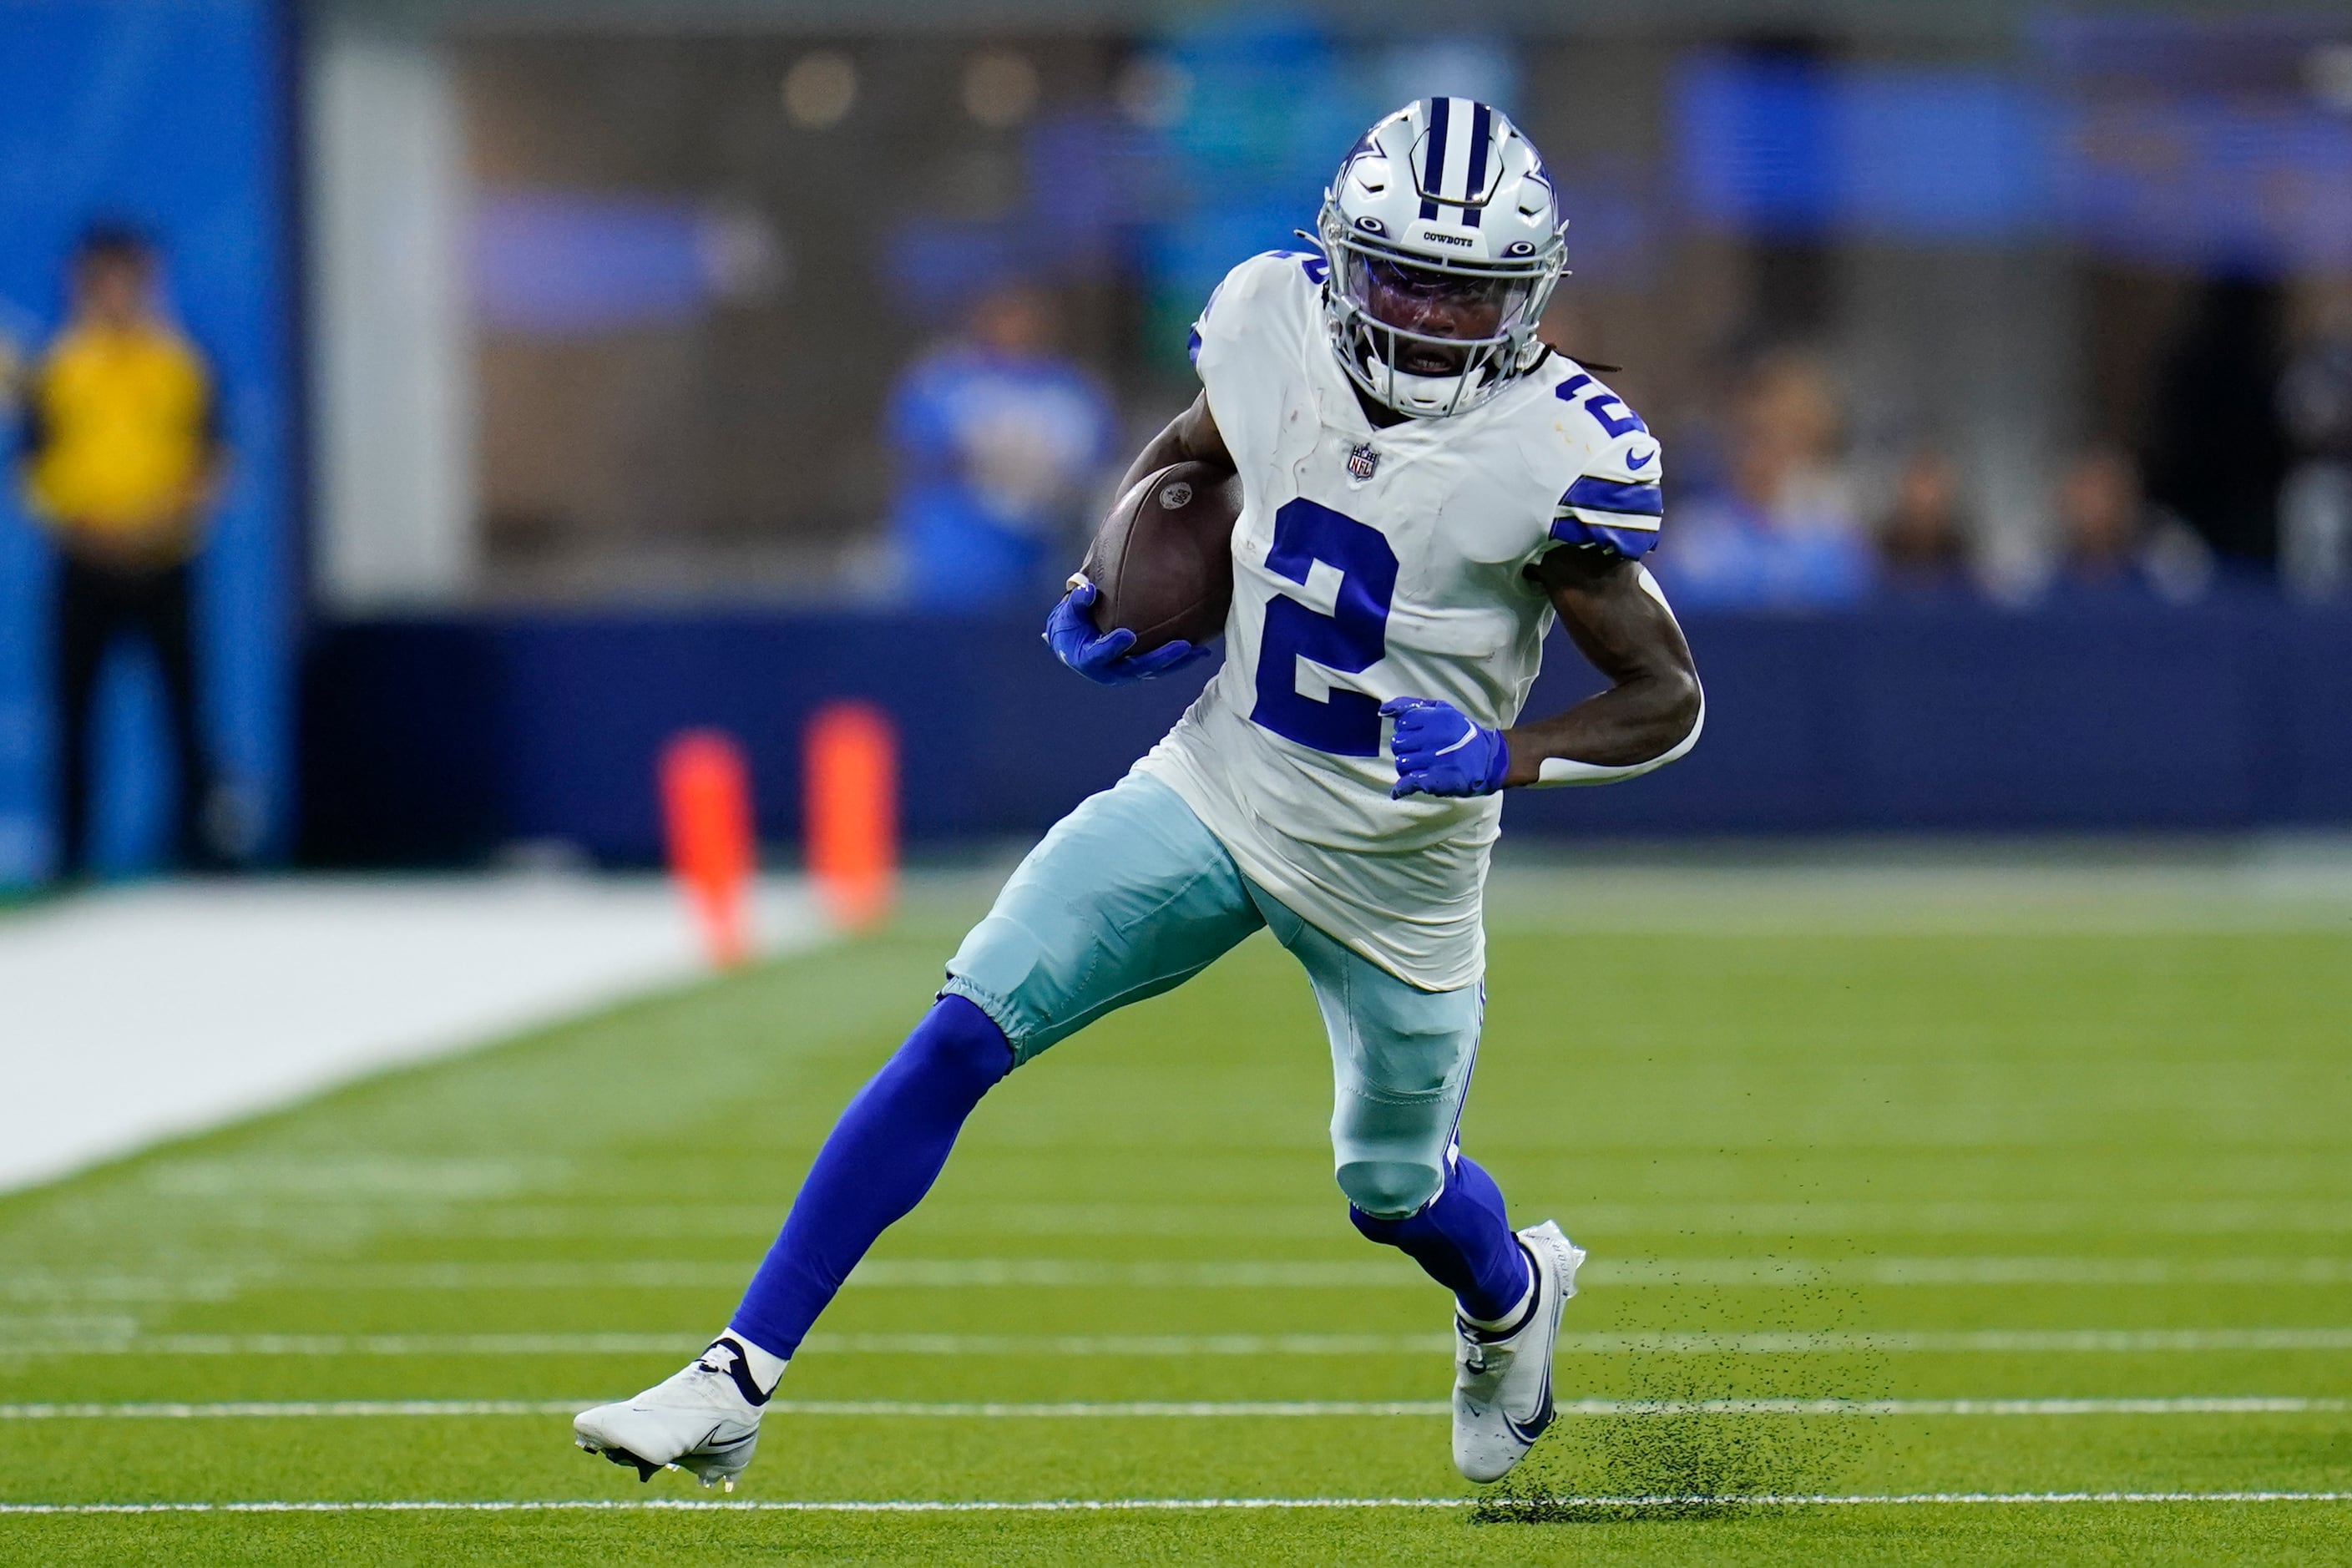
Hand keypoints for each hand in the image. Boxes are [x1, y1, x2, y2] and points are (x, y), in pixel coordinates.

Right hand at [1044, 579, 1209, 685]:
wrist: (1074, 645)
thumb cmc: (1071, 625)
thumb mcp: (1068, 612)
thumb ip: (1077, 602)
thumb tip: (1088, 589)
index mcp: (1088, 659)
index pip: (1100, 654)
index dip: (1113, 646)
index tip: (1127, 635)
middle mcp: (1110, 672)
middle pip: (1138, 667)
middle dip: (1161, 657)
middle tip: (1182, 645)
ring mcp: (1127, 673)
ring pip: (1154, 671)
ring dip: (1178, 662)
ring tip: (1200, 651)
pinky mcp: (1139, 671)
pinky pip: (1162, 668)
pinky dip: (1180, 661)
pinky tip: (1200, 651)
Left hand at [1381, 696, 1510, 798]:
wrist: (1487, 760)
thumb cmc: (1462, 733)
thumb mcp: (1443, 710)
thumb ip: (1412, 706)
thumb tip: (1383, 710)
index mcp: (1436, 718)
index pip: (1402, 722)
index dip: (1406, 729)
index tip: (1416, 734)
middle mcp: (1435, 737)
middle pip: (1398, 744)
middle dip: (1405, 749)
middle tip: (1419, 752)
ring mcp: (1435, 759)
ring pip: (1401, 764)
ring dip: (1407, 767)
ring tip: (1420, 767)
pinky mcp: (1436, 780)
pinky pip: (1408, 783)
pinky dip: (1401, 788)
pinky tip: (1400, 790)